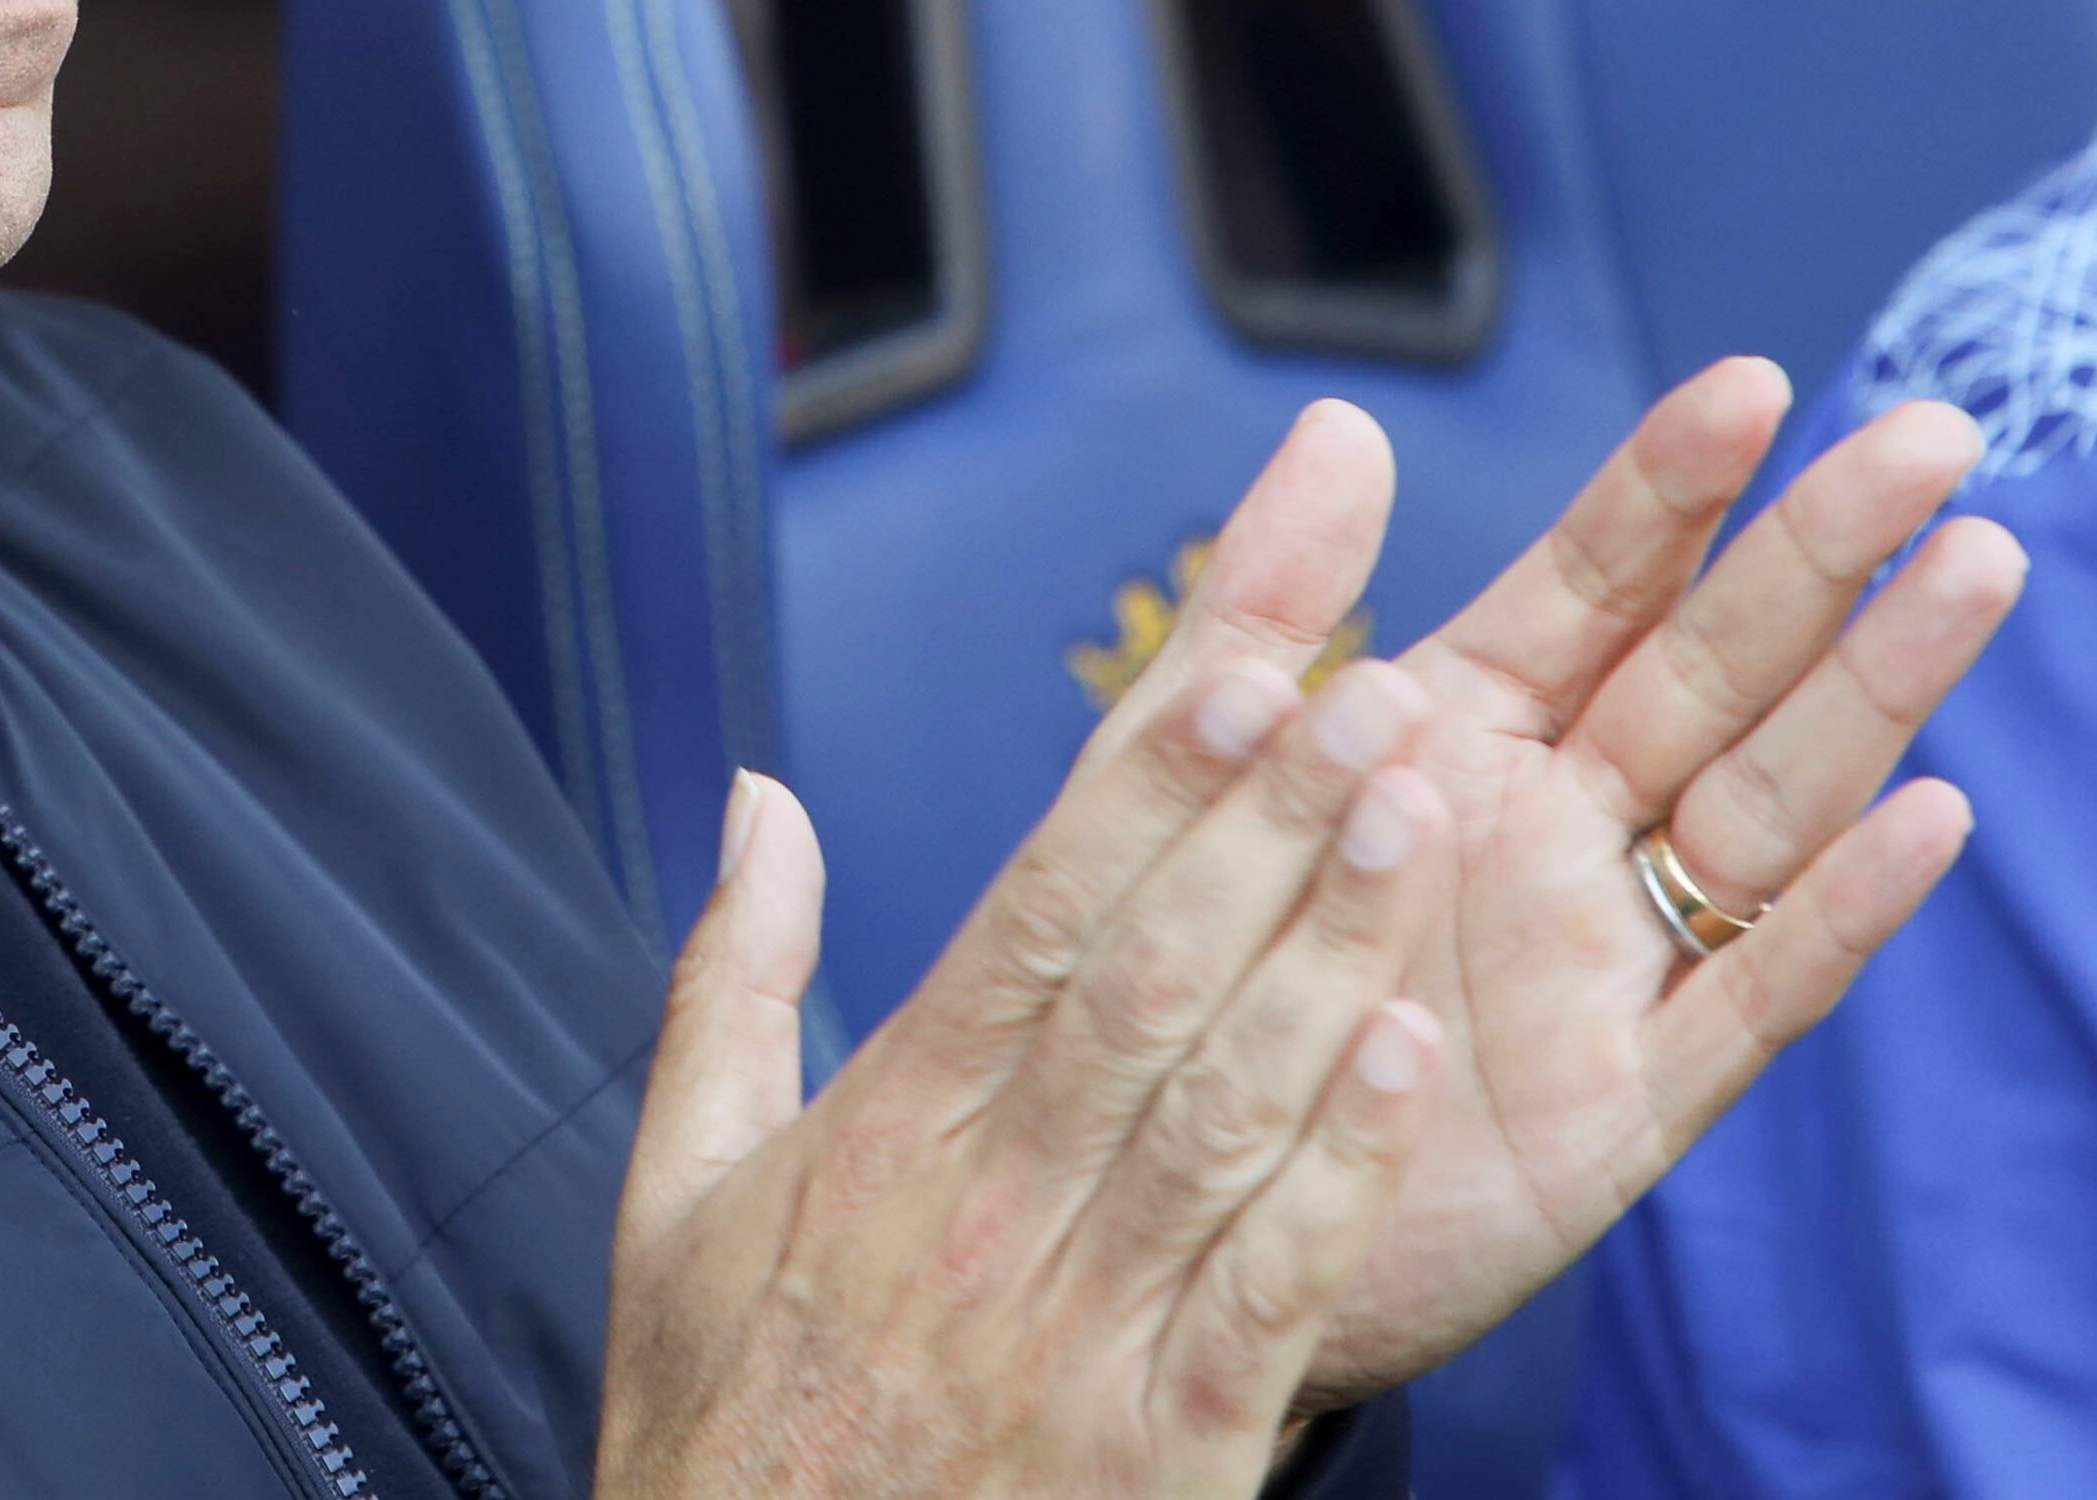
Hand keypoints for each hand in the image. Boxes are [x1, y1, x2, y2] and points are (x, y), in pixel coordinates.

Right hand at [599, 630, 1463, 1491]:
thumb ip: (729, 986)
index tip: (1235, 674)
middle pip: (1146, 986)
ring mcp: (1074, 1336)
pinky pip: (1265, 1295)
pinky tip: (1403, 1062)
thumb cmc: (722, 1423)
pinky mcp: (1157, 1453)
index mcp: (876, 1138)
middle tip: (1378, 695)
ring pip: (1221, 1113)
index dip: (1140, 795)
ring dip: (1325, 958)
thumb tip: (762, 799)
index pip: (1028, 923)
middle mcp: (981, 1215)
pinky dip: (1338, 1175)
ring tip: (1421, 821)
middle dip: (1266, 831)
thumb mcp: (675, 1195)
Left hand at [1106, 372, 2012, 1401]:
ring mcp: (1607, 957)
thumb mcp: (1188, 762)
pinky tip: (1923, 818)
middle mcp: (1557, 826)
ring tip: (1972, 567)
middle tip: (1936, 437)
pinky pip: (1752, 996)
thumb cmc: (1178, 960)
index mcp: (1460, 731)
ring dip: (1876, 691)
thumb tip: (1340, 422)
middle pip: (1716, 668)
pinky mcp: (1625, 1101)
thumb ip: (1265, 600)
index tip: (1751, 382)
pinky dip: (1840, 911)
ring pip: (1771, 802)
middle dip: (1823, 554)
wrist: (1161, 1192)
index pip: (1592, 583)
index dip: (1671, 487)